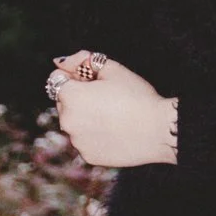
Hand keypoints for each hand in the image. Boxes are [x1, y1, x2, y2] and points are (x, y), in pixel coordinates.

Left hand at [50, 51, 177, 166]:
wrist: (159, 130)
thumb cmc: (137, 96)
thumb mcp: (112, 68)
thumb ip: (82, 60)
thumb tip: (60, 62)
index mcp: (70, 96)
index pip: (56, 78)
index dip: (75, 74)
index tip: (93, 79)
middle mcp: (67, 120)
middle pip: (64, 102)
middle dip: (78, 97)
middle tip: (107, 97)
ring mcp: (77, 141)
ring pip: (75, 123)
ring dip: (86, 117)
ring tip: (114, 115)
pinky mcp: (88, 156)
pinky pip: (86, 141)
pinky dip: (95, 135)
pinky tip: (115, 131)